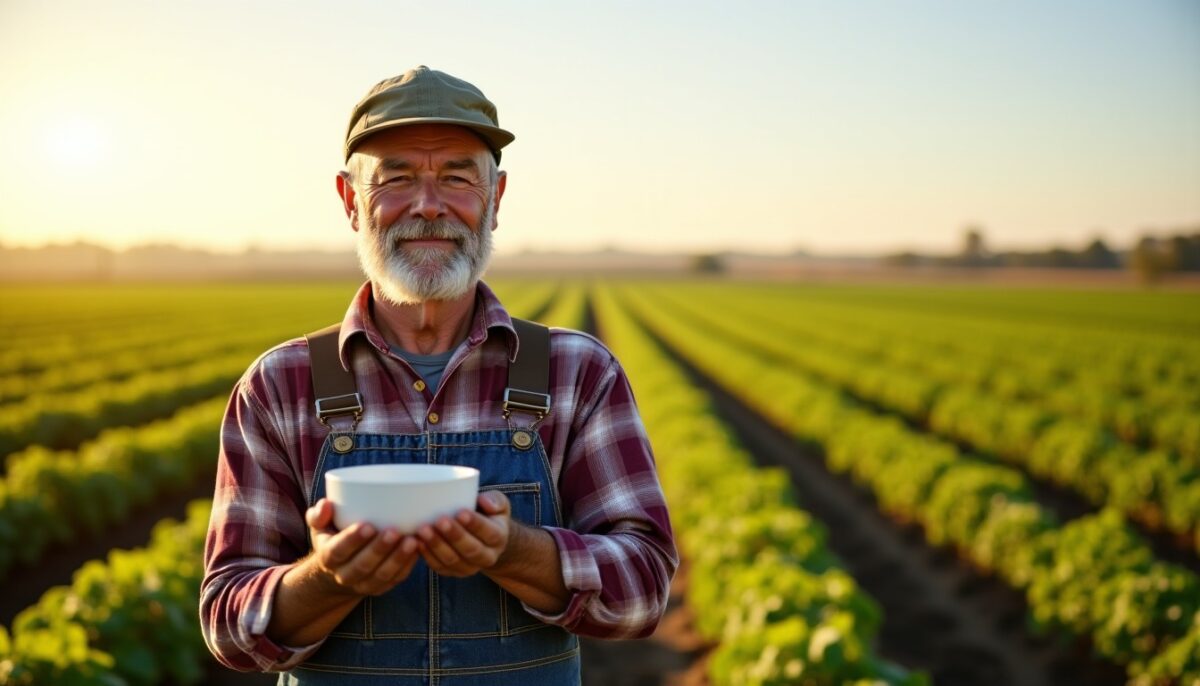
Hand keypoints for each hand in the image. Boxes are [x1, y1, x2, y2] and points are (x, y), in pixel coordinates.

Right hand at [306, 498, 420, 595]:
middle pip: (363, 565)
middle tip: (394, 531)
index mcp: (328, 558)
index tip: (367, 525)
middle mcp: (345, 575)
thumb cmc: (333, 538)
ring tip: (412, 540)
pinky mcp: (382, 587)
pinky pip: (396, 579)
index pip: (338, 551)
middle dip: (379, 549)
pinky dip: (408, 565)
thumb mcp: (320, 527)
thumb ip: (318, 515)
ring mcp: (365, 584)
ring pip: (382, 575)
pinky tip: (419, 549)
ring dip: (398, 558)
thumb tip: (326, 504)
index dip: (353, 540)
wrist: (340, 570)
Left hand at [415, 491, 511, 577]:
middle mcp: (487, 557)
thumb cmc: (488, 515)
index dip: (475, 524)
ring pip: (453, 560)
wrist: (484, 540)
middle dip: (454, 535)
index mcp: (499, 538)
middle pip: (471, 549)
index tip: (461, 512)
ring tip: (423, 530)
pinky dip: (427, 555)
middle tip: (439, 520)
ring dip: (437, 545)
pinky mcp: (452, 572)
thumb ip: (495, 501)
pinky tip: (417, 541)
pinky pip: (439, 566)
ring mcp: (469, 567)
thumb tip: (484, 502)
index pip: (489, 533)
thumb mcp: (499, 504)